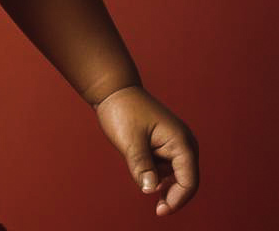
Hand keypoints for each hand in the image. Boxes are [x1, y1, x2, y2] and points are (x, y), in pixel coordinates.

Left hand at [93, 85, 199, 215]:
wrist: (112, 90)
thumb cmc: (122, 110)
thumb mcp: (130, 141)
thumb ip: (142, 167)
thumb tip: (150, 191)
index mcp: (181, 141)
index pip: (189, 182)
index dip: (177, 200)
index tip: (160, 211)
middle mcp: (184, 143)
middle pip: (185, 181)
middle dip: (171, 194)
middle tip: (154, 205)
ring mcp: (176, 143)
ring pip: (173, 175)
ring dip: (159, 180)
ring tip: (138, 164)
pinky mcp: (166, 144)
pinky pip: (165, 166)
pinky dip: (155, 172)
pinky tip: (141, 165)